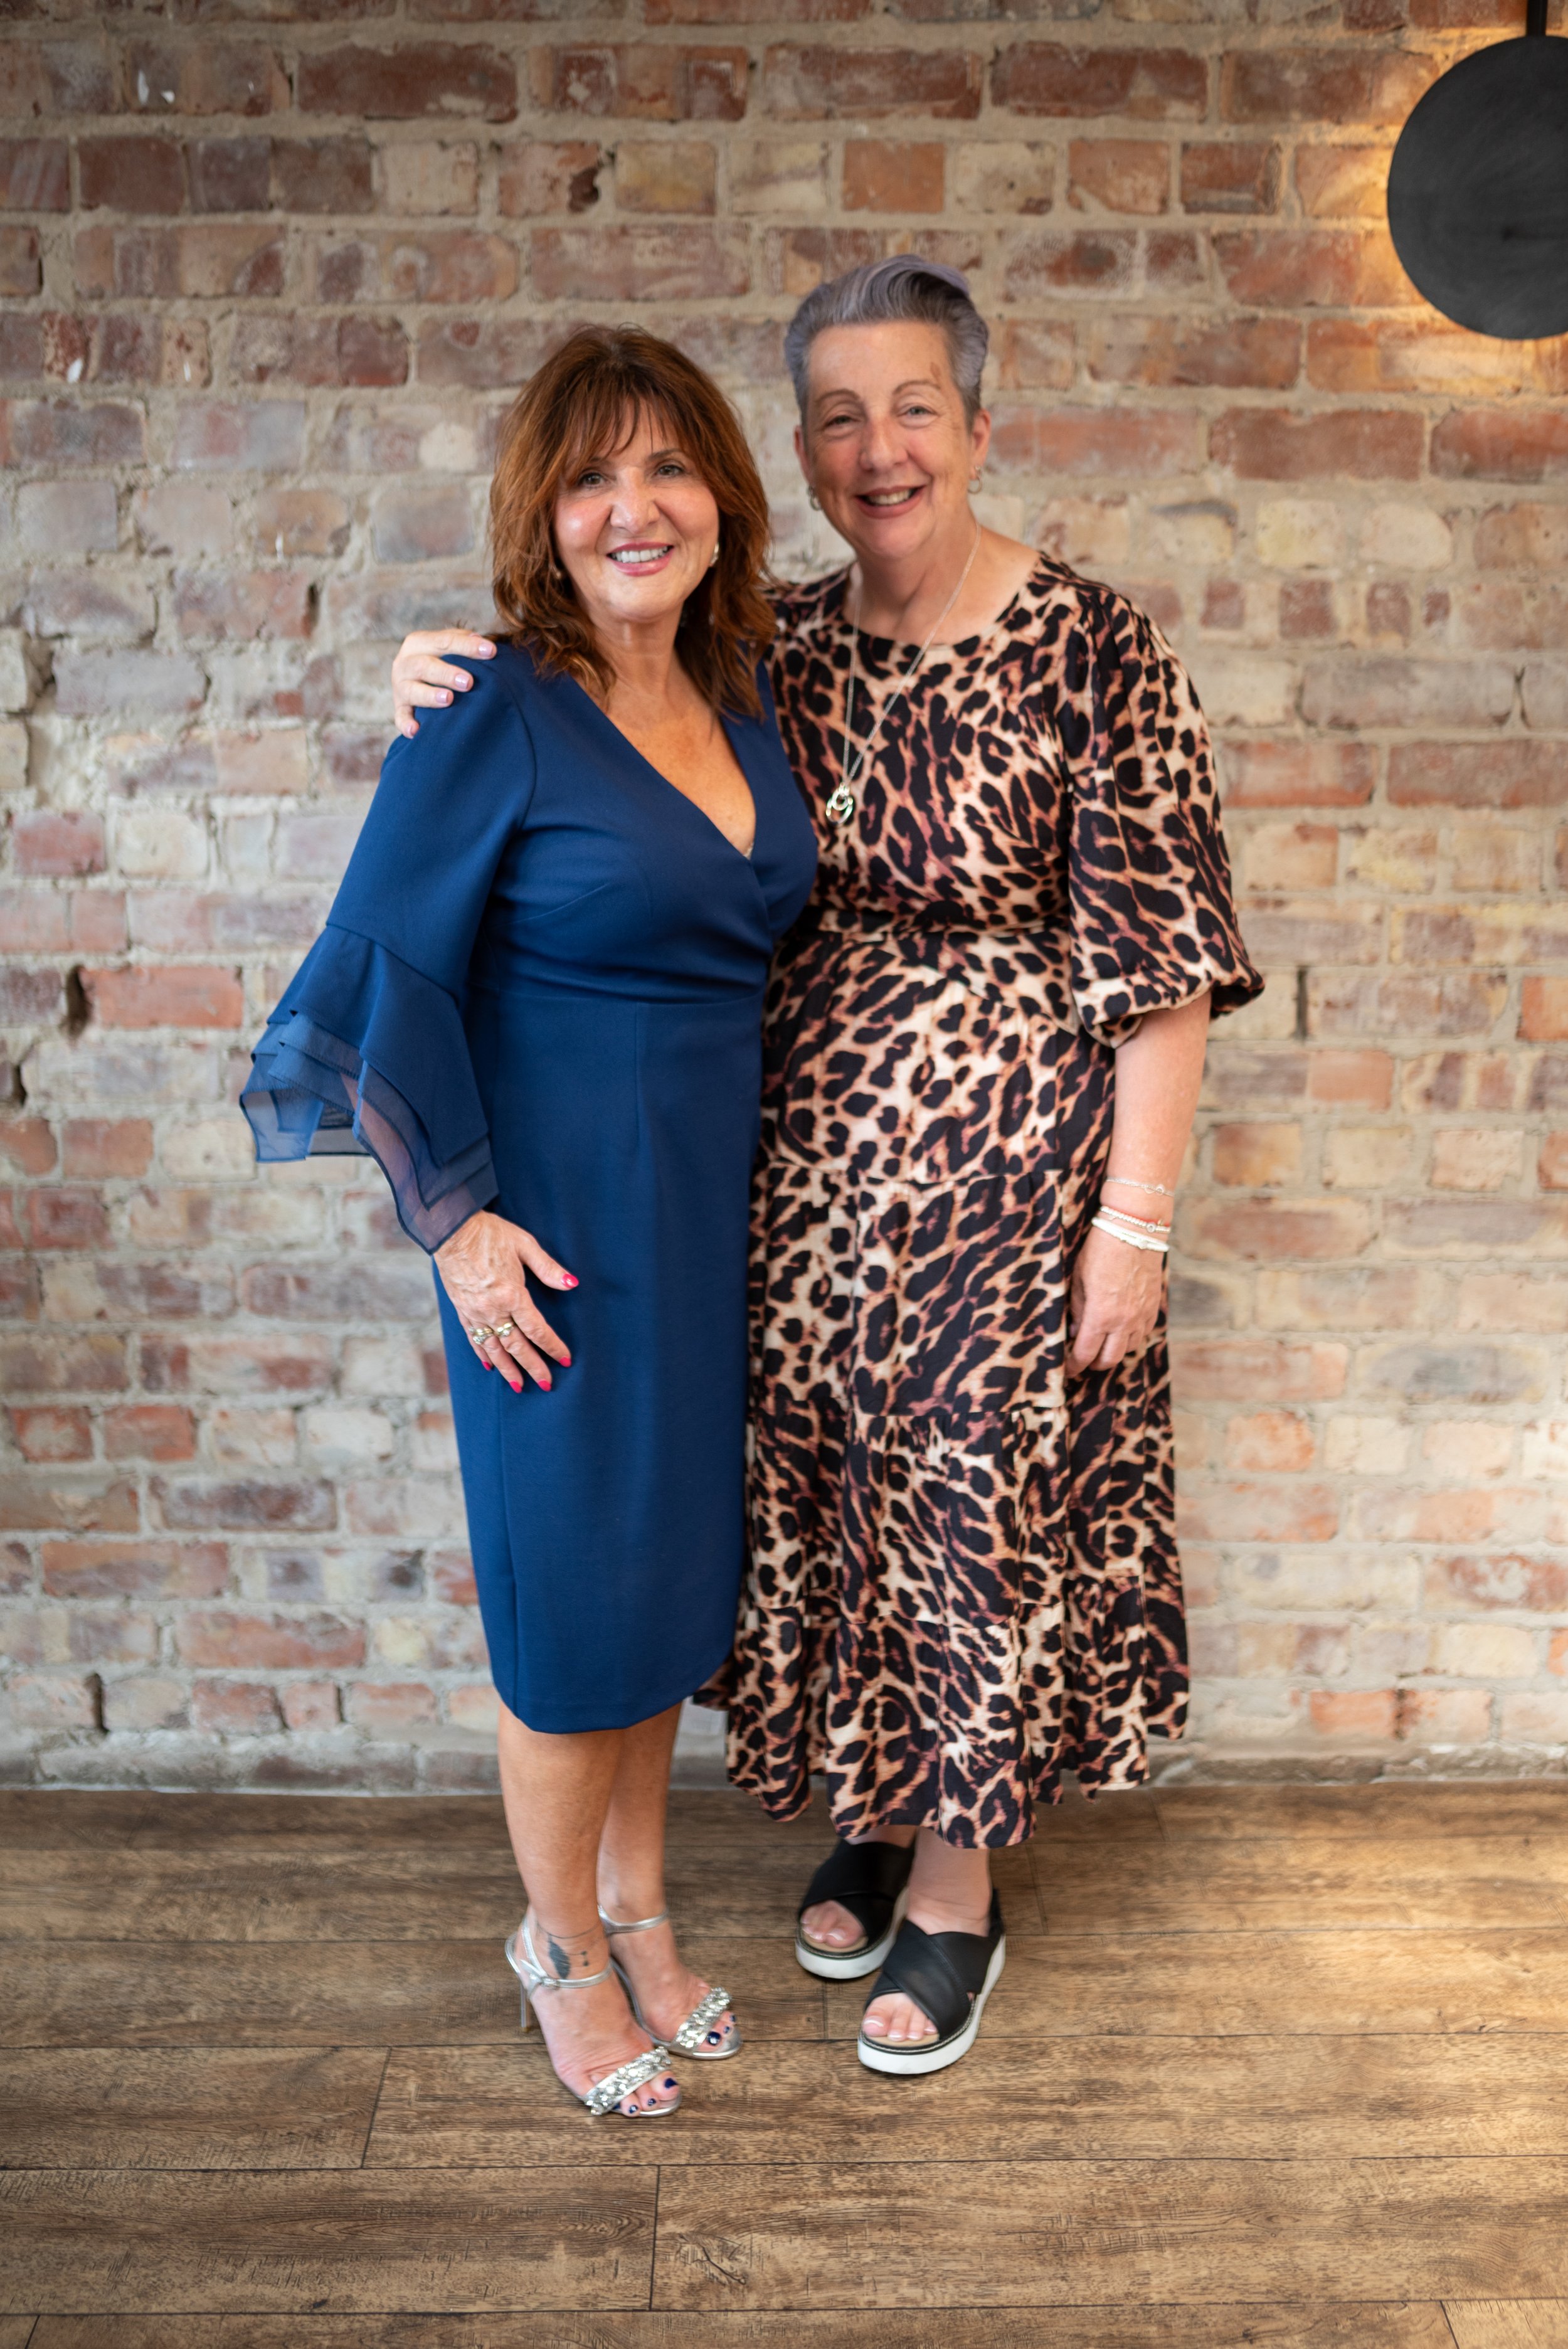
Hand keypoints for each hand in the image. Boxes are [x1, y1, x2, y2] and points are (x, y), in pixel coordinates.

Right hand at [391, 628, 495, 738]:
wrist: (415, 679)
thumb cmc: (440, 660)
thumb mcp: (448, 646)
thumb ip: (463, 640)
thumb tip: (484, 643)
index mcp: (419, 643)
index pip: (444, 641)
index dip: (467, 646)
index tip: (490, 652)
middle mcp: (405, 663)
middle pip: (424, 666)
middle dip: (447, 673)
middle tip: (468, 682)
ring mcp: (400, 687)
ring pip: (412, 691)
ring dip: (430, 695)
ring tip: (448, 699)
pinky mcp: (400, 709)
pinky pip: (400, 718)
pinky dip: (406, 724)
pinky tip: (416, 730)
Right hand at [434, 1210, 575, 1394]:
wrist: (452, 1230)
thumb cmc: (490, 1233)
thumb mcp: (525, 1245)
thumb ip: (549, 1268)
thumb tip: (572, 1285)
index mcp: (512, 1294)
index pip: (537, 1329)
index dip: (552, 1346)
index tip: (565, 1359)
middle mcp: (493, 1309)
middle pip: (517, 1346)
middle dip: (533, 1367)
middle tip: (547, 1383)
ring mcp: (475, 1312)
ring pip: (494, 1348)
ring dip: (508, 1369)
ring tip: (519, 1386)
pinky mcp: (462, 1310)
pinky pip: (474, 1338)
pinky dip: (483, 1354)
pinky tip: (490, 1366)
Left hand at [1067, 1222, 1164, 1375]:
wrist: (1134, 1230)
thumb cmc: (1100, 1251)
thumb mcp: (1078, 1279)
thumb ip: (1077, 1309)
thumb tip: (1075, 1331)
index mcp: (1100, 1316)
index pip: (1086, 1353)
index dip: (1075, 1365)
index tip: (1069, 1370)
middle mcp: (1124, 1321)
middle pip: (1110, 1359)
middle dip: (1095, 1364)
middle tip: (1085, 1359)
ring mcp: (1142, 1315)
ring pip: (1129, 1349)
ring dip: (1114, 1351)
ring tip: (1103, 1344)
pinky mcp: (1154, 1307)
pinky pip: (1143, 1333)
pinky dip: (1131, 1337)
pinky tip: (1121, 1330)